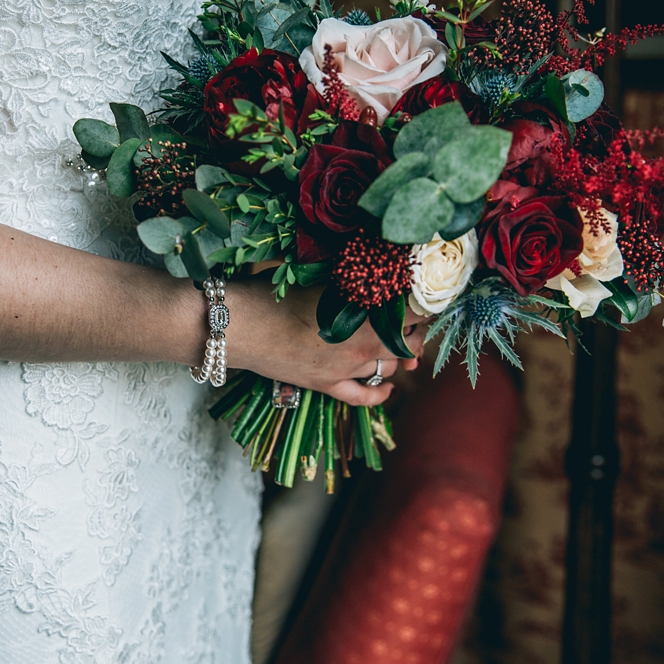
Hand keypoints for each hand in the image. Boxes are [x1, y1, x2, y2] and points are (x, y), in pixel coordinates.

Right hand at [230, 282, 426, 406]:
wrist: (238, 324)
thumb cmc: (273, 290)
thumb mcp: (318, 275)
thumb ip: (350, 277)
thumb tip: (374, 267)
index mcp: (364, 310)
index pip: (415, 309)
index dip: (426, 301)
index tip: (425, 292)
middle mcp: (363, 343)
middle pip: (408, 342)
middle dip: (414, 330)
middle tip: (412, 316)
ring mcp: (345, 368)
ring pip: (388, 367)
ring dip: (397, 356)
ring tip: (398, 341)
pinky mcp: (326, 385)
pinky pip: (363, 396)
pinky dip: (380, 392)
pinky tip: (389, 386)